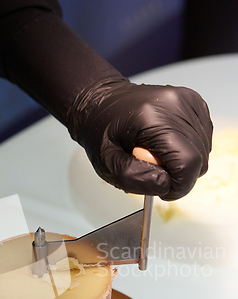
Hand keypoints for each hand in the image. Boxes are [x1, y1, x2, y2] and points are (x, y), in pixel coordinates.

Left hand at [67, 76, 212, 200]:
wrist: (101, 103)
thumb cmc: (101, 131)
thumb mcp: (108, 164)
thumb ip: (136, 179)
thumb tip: (166, 185)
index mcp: (151, 117)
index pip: (187, 162)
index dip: (179, 186)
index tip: (163, 191)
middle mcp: (175, 104)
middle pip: (199, 158)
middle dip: (178, 175)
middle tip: (152, 169)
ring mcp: (187, 100)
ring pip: (203, 151)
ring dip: (182, 162)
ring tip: (155, 154)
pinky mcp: (194, 102)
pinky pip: (203, 139)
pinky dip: (187, 149)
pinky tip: (166, 145)